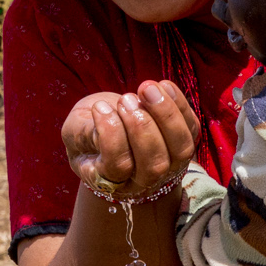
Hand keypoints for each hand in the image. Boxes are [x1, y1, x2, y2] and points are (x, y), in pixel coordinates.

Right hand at [61, 80, 199, 197]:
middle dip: (141, 127)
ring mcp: (168, 166)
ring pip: (180, 149)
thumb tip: (107, 119)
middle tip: (125, 99)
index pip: (118, 167)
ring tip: (146, 88)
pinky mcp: (182, 143)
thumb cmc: (86, 132)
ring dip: (166, 115)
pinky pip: (191, 128)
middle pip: (154, 165)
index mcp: (109, 181)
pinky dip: (180, 104)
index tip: (99, 107)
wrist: (109, 127)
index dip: (111, 135)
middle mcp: (143, 181)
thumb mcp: (74, 132)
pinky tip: (162, 85)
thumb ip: (84, 132)